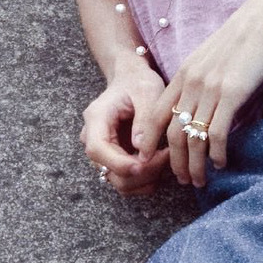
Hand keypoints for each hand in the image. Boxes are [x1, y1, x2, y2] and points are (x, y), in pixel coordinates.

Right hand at [80, 62, 170, 197]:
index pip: (98, 150)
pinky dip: (147, 179)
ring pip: (119, 181)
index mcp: (96, 119)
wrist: (132, 80)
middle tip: (167, 157)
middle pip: (109, 171)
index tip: (143, 165)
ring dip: (146, 179)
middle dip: (140, 172)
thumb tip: (141, 147)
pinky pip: (128, 180)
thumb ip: (144, 117)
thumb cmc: (139, 82)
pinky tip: (163, 164)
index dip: (119, 163)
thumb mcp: (147, 91)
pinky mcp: (115, 160)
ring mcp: (104, 153)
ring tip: (168, 159)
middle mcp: (94, 139)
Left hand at [136, 0, 262, 188]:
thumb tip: (203, 106)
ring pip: (193, 138)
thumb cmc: (246, 37)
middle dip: (174, 162)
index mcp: (184, 73)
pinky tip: (222, 163)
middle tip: (181, 180)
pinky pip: (218, 133)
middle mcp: (192, 83)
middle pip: (173, 133)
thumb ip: (202, 80)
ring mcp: (211, 88)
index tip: (150, 160)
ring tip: (200, 181)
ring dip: (195, 165)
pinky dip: (217, 153)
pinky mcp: (233, 93)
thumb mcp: (214, 57)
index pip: (156, 115)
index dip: (150, 141)